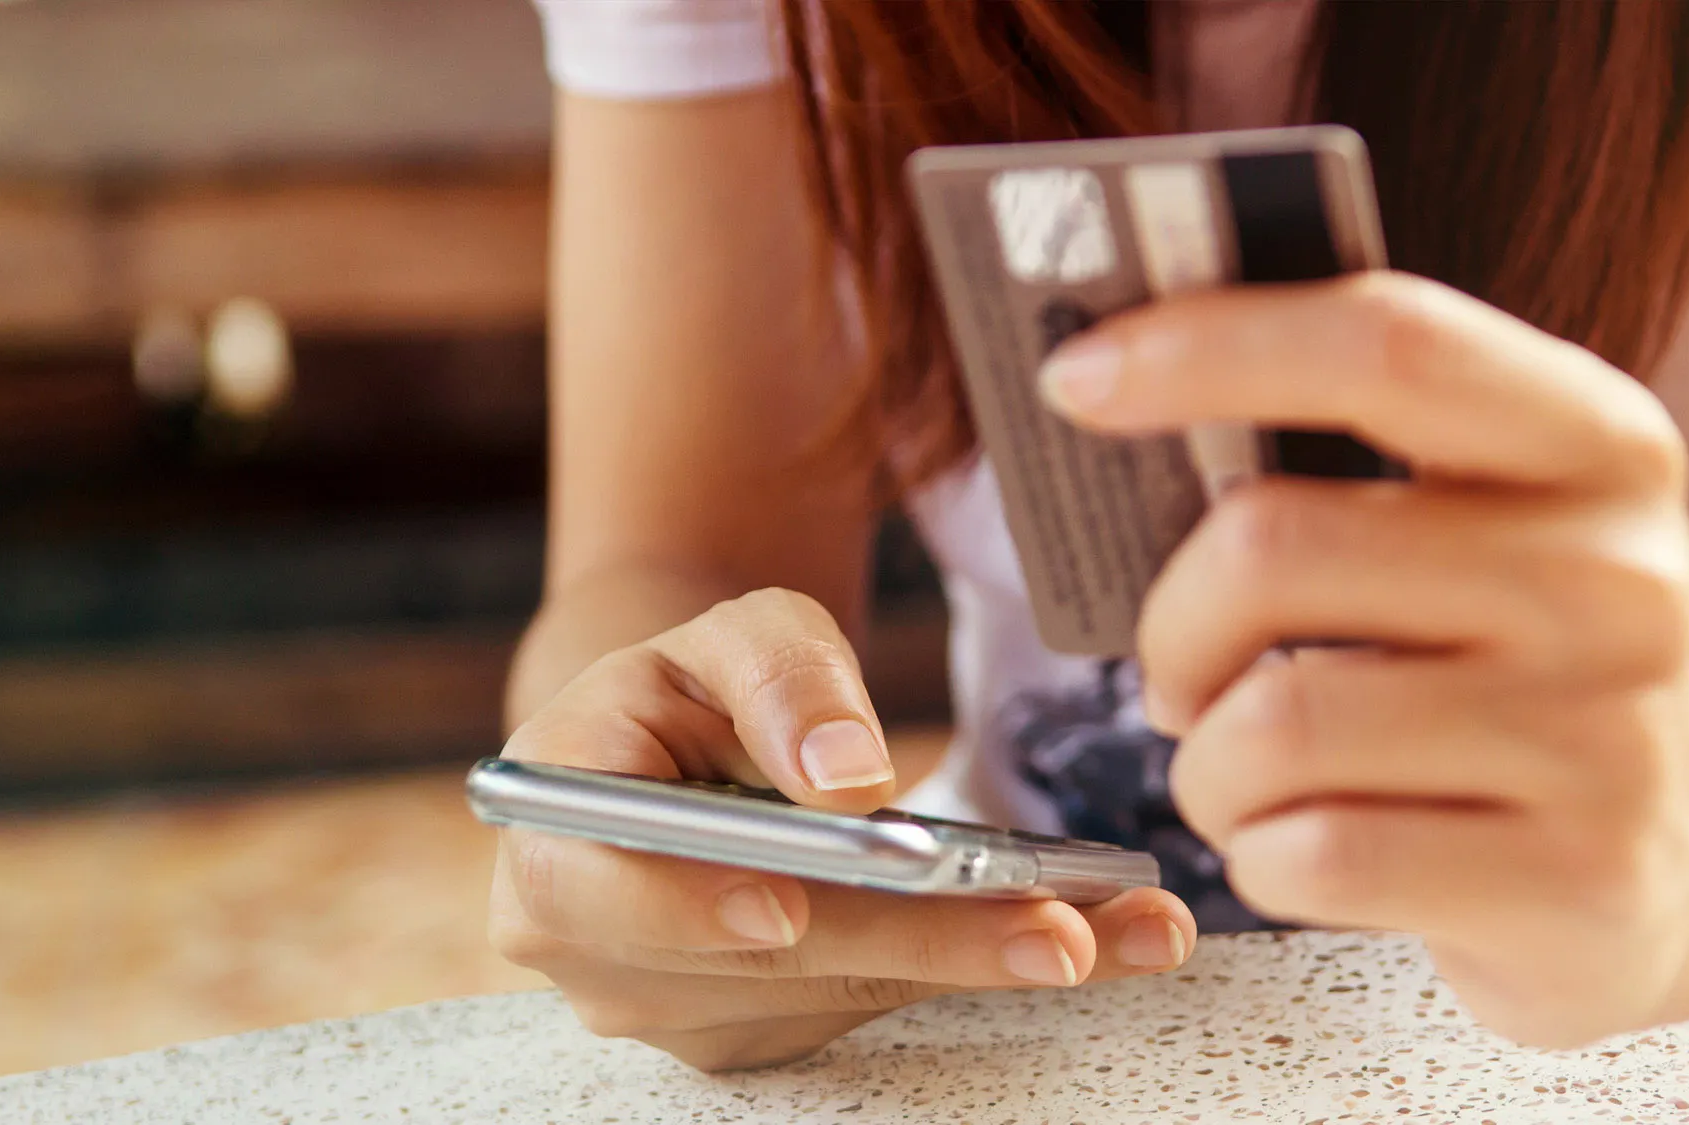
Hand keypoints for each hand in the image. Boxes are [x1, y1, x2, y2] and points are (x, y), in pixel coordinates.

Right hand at [488, 589, 1198, 1069]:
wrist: (680, 757)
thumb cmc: (694, 688)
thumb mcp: (727, 636)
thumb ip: (778, 677)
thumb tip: (847, 776)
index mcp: (557, 843)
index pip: (598, 892)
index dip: (688, 907)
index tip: (788, 910)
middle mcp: (604, 957)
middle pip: (771, 961)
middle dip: (924, 944)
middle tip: (1058, 931)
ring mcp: (686, 1010)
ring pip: (850, 991)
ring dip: (994, 962)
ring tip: (1130, 929)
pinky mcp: (769, 1031)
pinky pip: (886, 1000)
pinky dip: (991, 964)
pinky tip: (1103, 938)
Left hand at [1042, 272, 1688, 1047]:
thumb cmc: (1517, 666)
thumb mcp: (1481, 528)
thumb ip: (1344, 459)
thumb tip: (1119, 385)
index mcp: (1601, 445)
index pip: (1388, 346)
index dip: (1209, 344)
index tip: (1079, 375)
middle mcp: (1619, 578)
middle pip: (1276, 544)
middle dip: (1172, 621)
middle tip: (1176, 668)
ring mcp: (1604, 737)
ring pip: (1271, 725)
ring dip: (1207, 762)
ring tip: (1244, 773)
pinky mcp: (1569, 879)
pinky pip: (1310, 855)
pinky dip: (1256, 853)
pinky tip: (1300, 845)